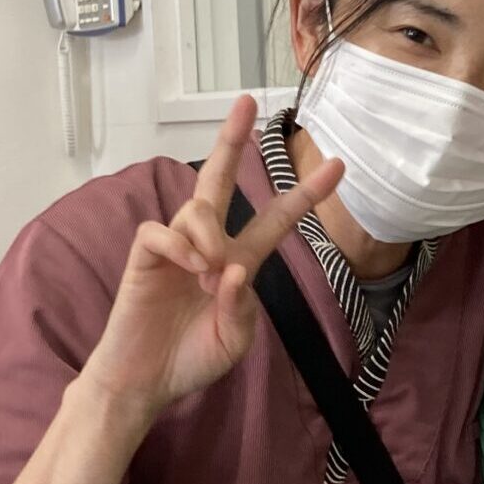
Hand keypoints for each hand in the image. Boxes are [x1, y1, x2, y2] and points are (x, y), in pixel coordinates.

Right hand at [82, 95, 345, 414]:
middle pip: (220, 180)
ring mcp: (175, 247)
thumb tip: (234, 269)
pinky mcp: (144, 256)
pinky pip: (160, 230)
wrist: (145, 382)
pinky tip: (188, 267)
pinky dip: (178, 245)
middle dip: (232, 140)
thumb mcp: (234, 341)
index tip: (339, 167)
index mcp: (237, 263)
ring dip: (209, 235)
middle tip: (247, 101)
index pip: (274, 221)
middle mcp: (207, 245)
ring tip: (206, 273)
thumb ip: (243, 308)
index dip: (304, 196)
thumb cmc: (191, 360)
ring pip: (197, 209)